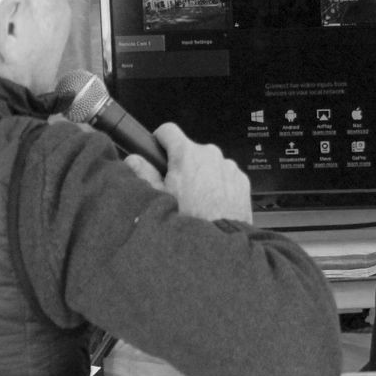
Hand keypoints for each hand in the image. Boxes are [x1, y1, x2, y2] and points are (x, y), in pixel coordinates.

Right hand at [124, 122, 251, 223]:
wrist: (221, 245)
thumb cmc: (190, 222)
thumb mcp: (158, 198)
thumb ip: (143, 173)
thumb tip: (134, 160)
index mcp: (187, 155)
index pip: (168, 130)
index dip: (159, 140)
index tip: (158, 149)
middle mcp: (210, 155)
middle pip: (190, 151)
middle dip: (182, 166)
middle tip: (177, 190)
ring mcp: (228, 167)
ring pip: (209, 164)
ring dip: (202, 176)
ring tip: (197, 202)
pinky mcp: (242, 180)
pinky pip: (226, 177)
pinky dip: (219, 186)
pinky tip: (213, 205)